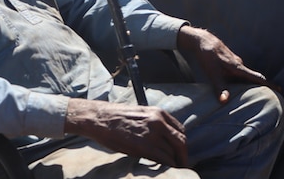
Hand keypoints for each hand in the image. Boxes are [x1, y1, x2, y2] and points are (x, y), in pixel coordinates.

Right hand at [64, 98, 187, 167]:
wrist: (100, 118)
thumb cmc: (117, 118)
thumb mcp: (142, 114)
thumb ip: (156, 123)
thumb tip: (165, 138)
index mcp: (159, 113)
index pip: (180, 130)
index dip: (182, 144)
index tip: (180, 152)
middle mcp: (159, 122)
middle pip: (181, 142)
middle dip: (183, 156)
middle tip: (183, 165)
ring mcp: (152, 134)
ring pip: (172, 153)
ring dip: (174, 162)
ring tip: (172, 169)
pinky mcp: (143, 146)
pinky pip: (163, 159)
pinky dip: (166, 166)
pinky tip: (164, 170)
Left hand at [177, 26, 269, 102]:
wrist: (202, 40)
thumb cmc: (207, 56)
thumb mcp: (212, 73)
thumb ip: (219, 88)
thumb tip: (225, 102)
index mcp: (238, 67)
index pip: (257, 77)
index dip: (269, 84)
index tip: (280, 89)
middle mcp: (239, 64)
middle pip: (253, 78)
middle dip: (261, 87)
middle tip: (269, 98)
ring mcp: (235, 62)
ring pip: (245, 76)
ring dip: (249, 85)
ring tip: (254, 96)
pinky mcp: (230, 62)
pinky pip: (238, 73)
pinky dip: (240, 81)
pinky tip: (236, 87)